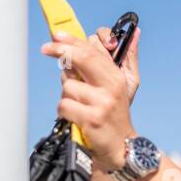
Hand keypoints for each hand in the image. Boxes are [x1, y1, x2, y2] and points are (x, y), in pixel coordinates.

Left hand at [41, 26, 141, 172]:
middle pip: (83, 59)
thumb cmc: (116, 114)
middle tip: (46, 48)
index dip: (73, 40)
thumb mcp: (126, 86)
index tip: (57, 36)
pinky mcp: (91, 119)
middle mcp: (112, 87)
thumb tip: (134, 33)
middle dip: (61, 50)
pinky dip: (65, 111)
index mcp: (117, 76)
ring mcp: (102, 103)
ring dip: (67, 95)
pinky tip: (75, 117)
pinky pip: (64, 105)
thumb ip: (127, 58)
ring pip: (68, 86)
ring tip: (78, 105)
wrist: (122, 147)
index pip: (94, 50)